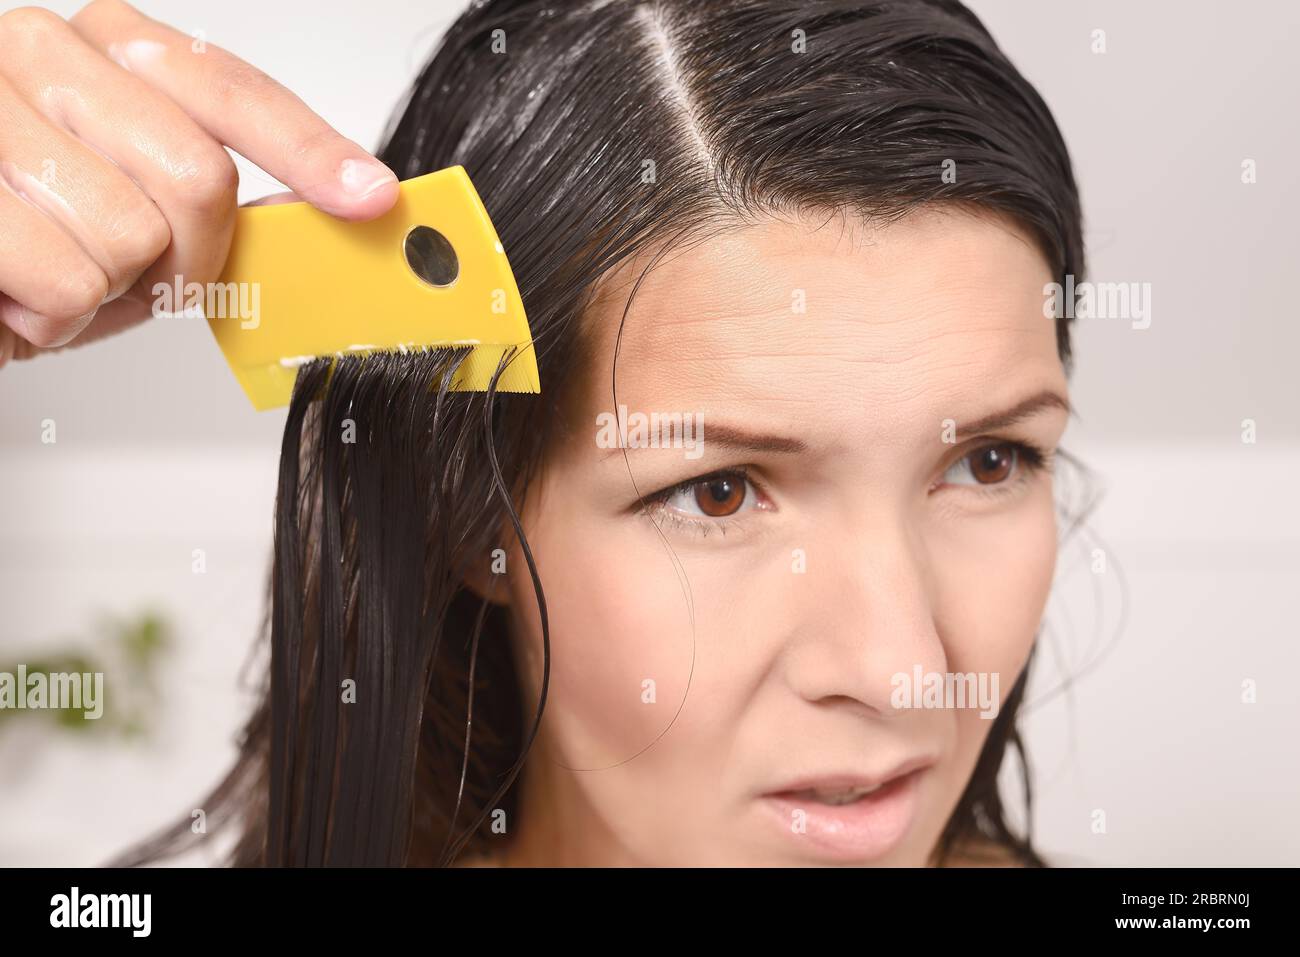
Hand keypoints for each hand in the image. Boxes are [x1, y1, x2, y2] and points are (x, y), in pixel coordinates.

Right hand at [0, 0, 398, 365]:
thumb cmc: (33, 247)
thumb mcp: (140, 220)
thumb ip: (221, 205)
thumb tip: (320, 213)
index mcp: (104, 46)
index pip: (230, 89)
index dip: (309, 151)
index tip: (371, 197)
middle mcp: (42, 50)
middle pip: (199, 174)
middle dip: (185, 258)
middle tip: (130, 274)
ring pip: (133, 236)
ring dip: (105, 290)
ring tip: (52, 273)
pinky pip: (67, 280)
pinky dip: (52, 317)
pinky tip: (15, 292)